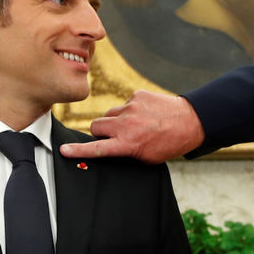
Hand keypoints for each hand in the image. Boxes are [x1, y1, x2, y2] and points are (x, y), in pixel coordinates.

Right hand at [59, 90, 204, 163]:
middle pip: (96, 126)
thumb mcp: (146, 157)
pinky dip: (131, 109)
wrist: (190, 121)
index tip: (64, 150)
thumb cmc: (169, 144)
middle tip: (114, 136)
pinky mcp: (137, 95)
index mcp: (127, 144)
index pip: (97, 148)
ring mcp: (131, 107)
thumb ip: (126, 153)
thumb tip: (110, 150)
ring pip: (109, 114)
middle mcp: (126, 125)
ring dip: (115, 120)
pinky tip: (145, 114)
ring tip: (135, 125)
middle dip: (100, 131)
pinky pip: (125, 103)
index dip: (78, 150)